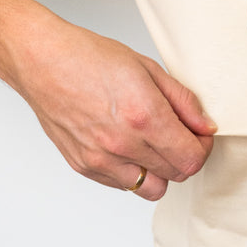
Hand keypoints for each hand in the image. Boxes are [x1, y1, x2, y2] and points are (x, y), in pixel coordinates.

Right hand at [10, 16, 215, 199]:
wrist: (42, 61)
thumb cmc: (89, 58)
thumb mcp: (147, 69)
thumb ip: (182, 102)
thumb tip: (205, 127)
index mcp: (144, 116)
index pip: (192, 158)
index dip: (203, 148)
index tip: (199, 135)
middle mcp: (122, 144)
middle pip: (176, 175)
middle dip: (185, 156)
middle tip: (178, 135)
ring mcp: (101, 159)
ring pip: (152, 189)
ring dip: (160, 170)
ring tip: (152, 144)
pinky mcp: (84, 166)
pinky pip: (123, 186)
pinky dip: (133, 172)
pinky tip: (127, 146)